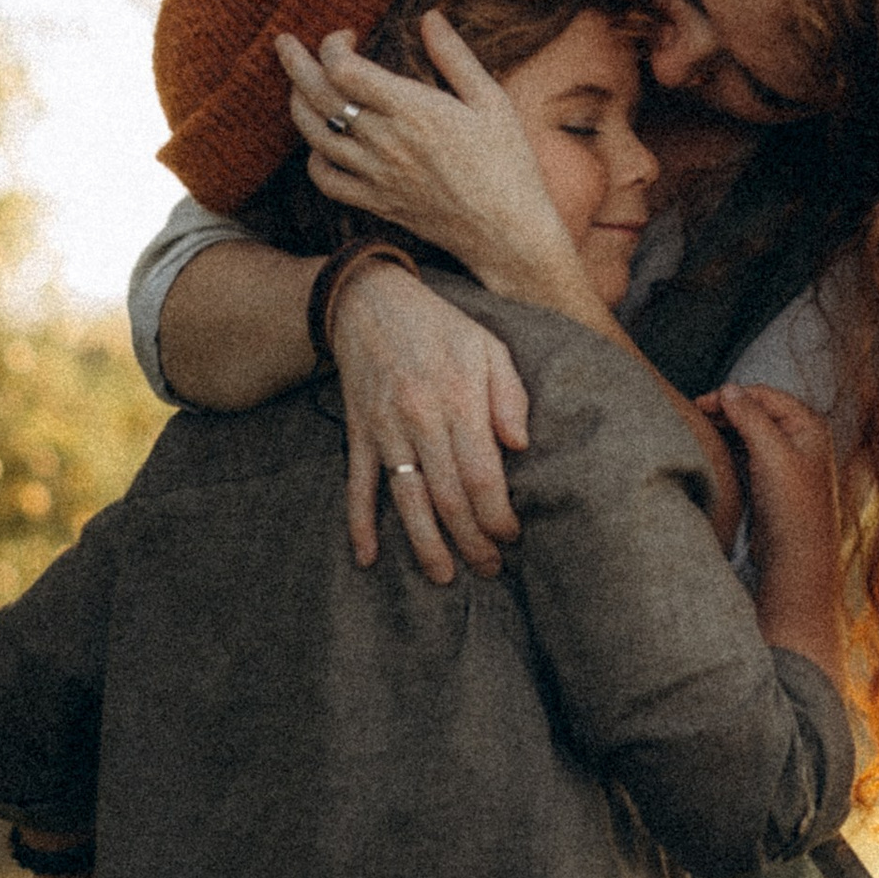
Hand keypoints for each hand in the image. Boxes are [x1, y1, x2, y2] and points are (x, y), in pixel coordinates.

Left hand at [277, 17, 580, 294]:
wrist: (507, 232)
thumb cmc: (508, 163)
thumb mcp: (491, 100)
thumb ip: (455, 57)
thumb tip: (430, 17)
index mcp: (413, 110)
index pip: (344, 69)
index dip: (332, 45)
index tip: (347, 35)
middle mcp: (386, 142)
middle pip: (319, 96)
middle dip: (294, 62)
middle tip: (284, 43)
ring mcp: (376, 175)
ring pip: (314, 135)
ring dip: (297, 104)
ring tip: (296, 85)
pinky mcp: (377, 202)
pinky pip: (326, 180)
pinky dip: (314, 157)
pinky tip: (320, 143)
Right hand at [329, 257, 530, 582]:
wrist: (369, 301)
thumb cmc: (441, 328)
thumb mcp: (489, 346)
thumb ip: (510, 395)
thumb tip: (521, 445)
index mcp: (458, 400)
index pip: (481, 475)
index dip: (497, 514)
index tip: (512, 536)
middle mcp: (420, 420)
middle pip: (447, 496)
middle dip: (471, 540)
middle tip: (489, 569)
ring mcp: (385, 430)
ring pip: (406, 500)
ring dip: (425, 544)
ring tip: (444, 576)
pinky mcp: (359, 434)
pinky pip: (357, 485)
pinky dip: (359, 523)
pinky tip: (368, 557)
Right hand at [698, 382, 845, 686]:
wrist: (795, 560)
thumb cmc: (791, 507)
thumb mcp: (770, 453)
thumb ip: (750, 416)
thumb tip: (729, 388)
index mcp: (808, 425)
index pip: (763, 395)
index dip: (731, 396)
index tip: (700, 403)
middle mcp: (801, 439)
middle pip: (755, 412)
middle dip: (725, 412)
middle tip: (693, 417)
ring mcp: (786, 461)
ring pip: (748, 434)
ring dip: (725, 430)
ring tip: (697, 432)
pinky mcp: (771, 482)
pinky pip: (746, 455)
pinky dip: (728, 449)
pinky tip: (710, 453)